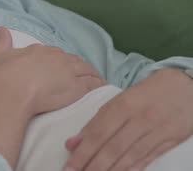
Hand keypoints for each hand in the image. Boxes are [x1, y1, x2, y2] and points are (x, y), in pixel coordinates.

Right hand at [0, 26, 104, 114]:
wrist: (10, 93)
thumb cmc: (2, 76)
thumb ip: (2, 42)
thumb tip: (2, 29)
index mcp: (40, 50)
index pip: (55, 54)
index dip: (59, 62)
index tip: (60, 68)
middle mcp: (56, 58)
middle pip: (73, 61)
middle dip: (77, 67)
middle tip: (79, 76)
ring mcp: (68, 72)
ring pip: (85, 70)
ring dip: (91, 75)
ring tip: (95, 82)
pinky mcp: (77, 87)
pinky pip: (93, 84)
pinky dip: (98, 85)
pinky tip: (102, 89)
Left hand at [63, 68, 192, 170]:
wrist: (185, 86)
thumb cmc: (146, 93)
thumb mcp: (119, 100)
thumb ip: (96, 122)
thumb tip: (72, 143)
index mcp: (123, 105)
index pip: (98, 133)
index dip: (82, 152)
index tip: (69, 165)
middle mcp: (139, 118)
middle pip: (112, 147)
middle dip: (92, 165)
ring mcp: (156, 131)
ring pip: (128, 156)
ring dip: (109, 170)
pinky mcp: (170, 140)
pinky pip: (147, 158)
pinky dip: (131, 169)